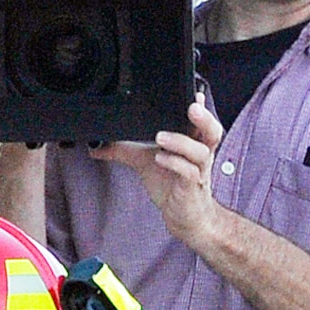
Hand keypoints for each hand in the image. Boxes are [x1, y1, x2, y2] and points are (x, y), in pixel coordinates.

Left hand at [92, 99, 225, 254]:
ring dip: (181, 142)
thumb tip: (97, 145)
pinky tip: (160, 158)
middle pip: (212, 131)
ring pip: (200, 151)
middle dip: (204, 118)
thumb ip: (122, 150)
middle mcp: (199, 154)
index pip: (201, 120)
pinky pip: (189, 173)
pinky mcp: (192, 188)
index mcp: (192, 142)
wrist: (182, 216)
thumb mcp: (143, 162)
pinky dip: (175, 164)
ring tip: (161, 137)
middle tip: (192, 107)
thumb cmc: (170, 186)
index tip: (195, 92)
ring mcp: (198, 171)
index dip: (201, 106)